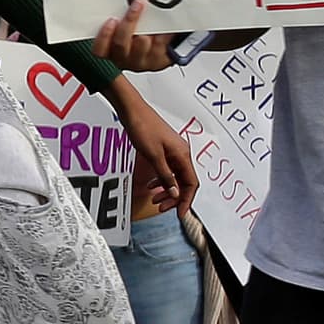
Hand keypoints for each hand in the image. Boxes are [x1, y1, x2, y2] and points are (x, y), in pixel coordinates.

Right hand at [93, 1, 174, 78]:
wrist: (153, 55)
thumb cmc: (131, 39)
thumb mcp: (119, 31)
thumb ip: (117, 21)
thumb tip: (123, 0)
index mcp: (109, 52)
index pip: (100, 48)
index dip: (104, 35)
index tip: (112, 19)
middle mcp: (123, 59)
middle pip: (121, 43)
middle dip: (129, 22)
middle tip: (137, 6)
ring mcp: (140, 61)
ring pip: (141, 44)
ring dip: (147, 29)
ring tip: (152, 16)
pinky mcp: (157, 60)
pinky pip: (160, 44)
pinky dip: (163, 33)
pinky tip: (164, 25)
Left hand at [111, 80, 198, 216]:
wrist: (132, 110)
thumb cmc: (143, 127)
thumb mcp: (153, 155)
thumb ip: (165, 175)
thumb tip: (175, 192)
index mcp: (183, 155)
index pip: (191, 183)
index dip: (187, 200)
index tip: (180, 213)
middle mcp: (181, 154)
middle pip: (184, 182)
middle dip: (175, 197)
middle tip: (161, 207)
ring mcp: (173, 151)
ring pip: (175, 177)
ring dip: (167, 189)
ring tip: (155, 199)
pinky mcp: (164, 149)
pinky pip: (168, 169)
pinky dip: (161, 179)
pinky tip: (151, 185)